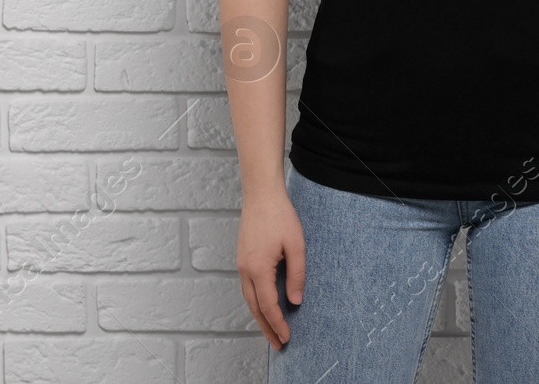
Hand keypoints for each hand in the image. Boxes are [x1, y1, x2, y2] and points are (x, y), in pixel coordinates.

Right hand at [237, 190, 304, 350]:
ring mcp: (240, 263)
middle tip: (278, 345)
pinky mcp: (241, 258)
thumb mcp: (296, 245)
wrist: (261, 194)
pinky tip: (264, 306)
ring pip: (248, 299)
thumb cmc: (280, 216)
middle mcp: (245, 269)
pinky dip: (255, 302)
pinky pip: (247, 287)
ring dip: (259, 317)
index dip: (278, 323)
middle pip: (254, 308)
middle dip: (266, 328)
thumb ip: (297, 274)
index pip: (268, 305)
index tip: (286, 338)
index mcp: (258, 268)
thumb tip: (295, 300)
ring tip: (271, 331)